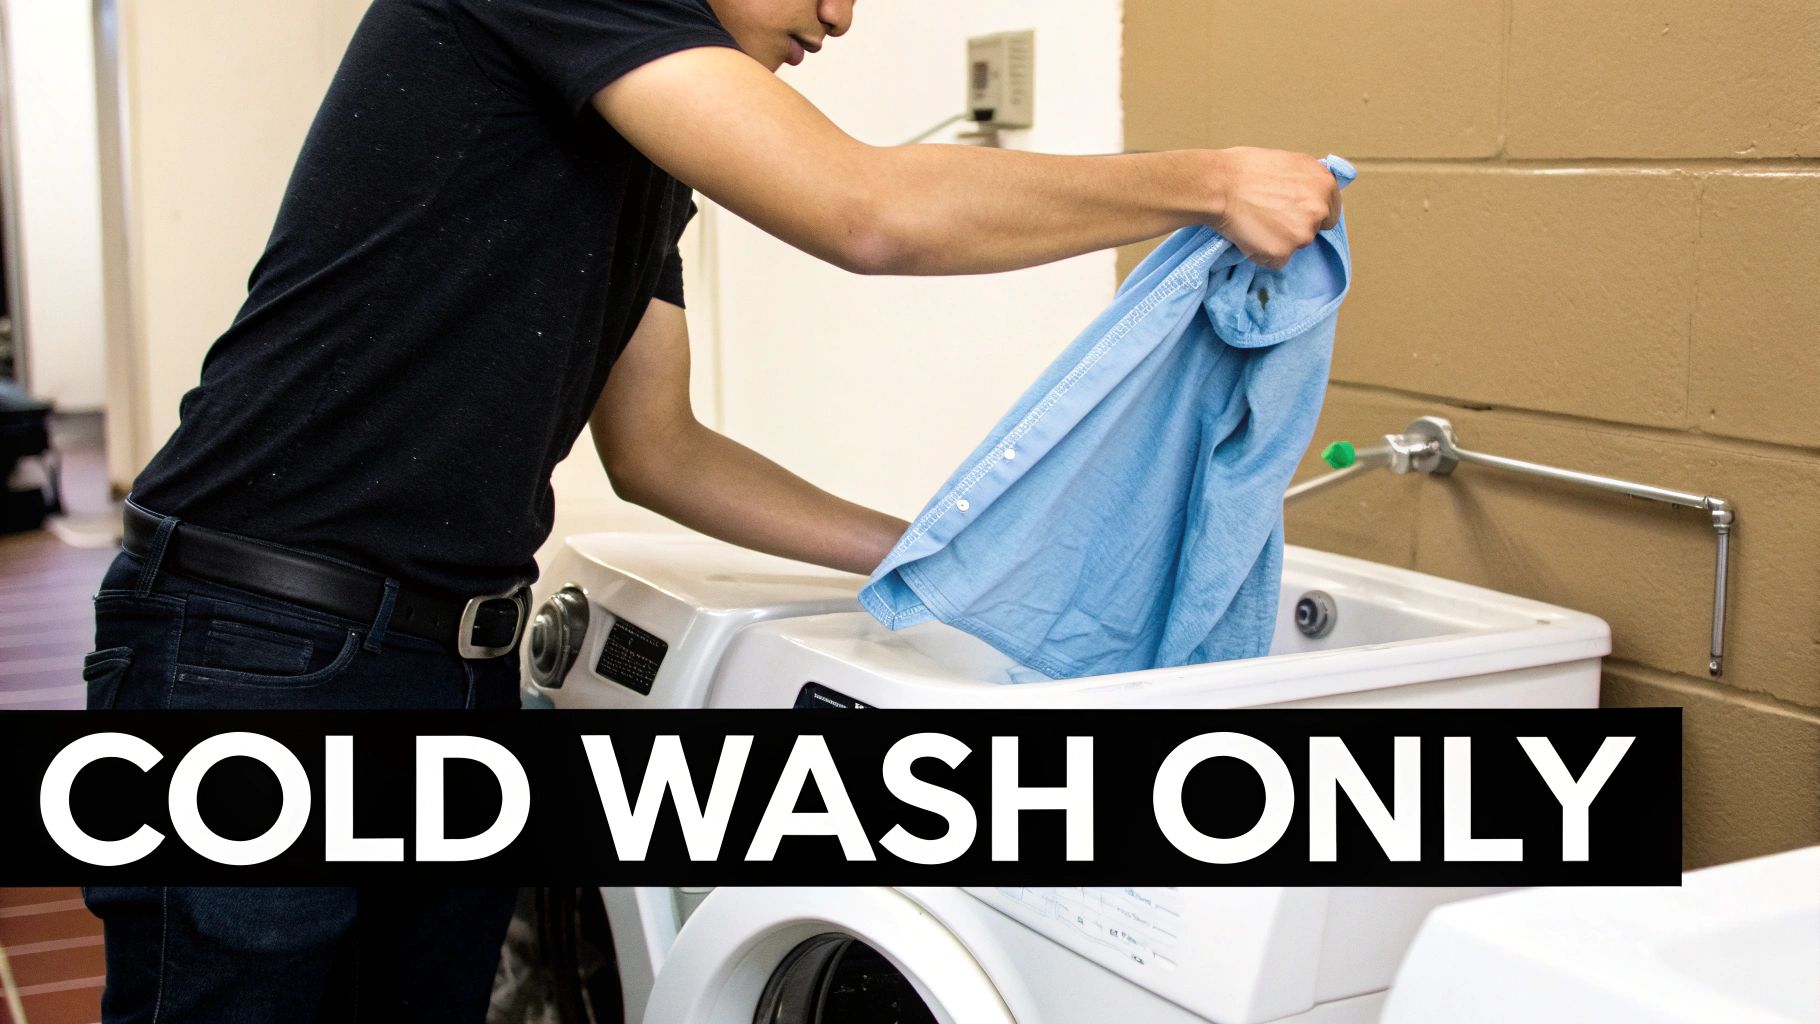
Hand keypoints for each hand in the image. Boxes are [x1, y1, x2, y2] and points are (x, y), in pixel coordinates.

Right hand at [1207, 147, 1342, 269]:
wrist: (1219, 185)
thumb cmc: (1246, 168)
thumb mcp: (1289, 162)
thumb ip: (1307, 181)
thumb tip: (1309, 193)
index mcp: (1325, 184)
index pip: (1330, 211)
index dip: (1311, 213)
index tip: (1295, 214)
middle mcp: (1320, 209)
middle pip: (1314, 230)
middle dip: (1295, 227)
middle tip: (1270, 217)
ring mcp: (1303, 234)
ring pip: (1295, 246)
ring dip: (1279, 241)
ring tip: (1256, 223)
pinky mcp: (1283, 252)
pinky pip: (1276, 260)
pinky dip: (1264, 253)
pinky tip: (1250, 235)